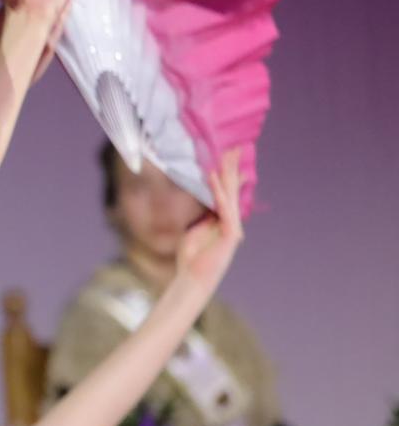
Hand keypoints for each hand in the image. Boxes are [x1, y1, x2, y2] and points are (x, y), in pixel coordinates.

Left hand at [174, 150, 243, 291]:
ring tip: (227, 155)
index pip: (228, 192)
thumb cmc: (191, 256)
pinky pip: (224, 208)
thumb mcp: (195, 229)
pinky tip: (214, 177)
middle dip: (232, 168)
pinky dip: (218, 192)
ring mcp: (232, 227)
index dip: (229, 173)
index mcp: (222, 219)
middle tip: (235, 147)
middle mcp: (230, 221)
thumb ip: (202, 215)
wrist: (193, 278)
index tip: (230, 156)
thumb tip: (202, 199)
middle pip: (232, 189)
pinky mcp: (230, 234)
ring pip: (231, 195)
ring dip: (228, 174)